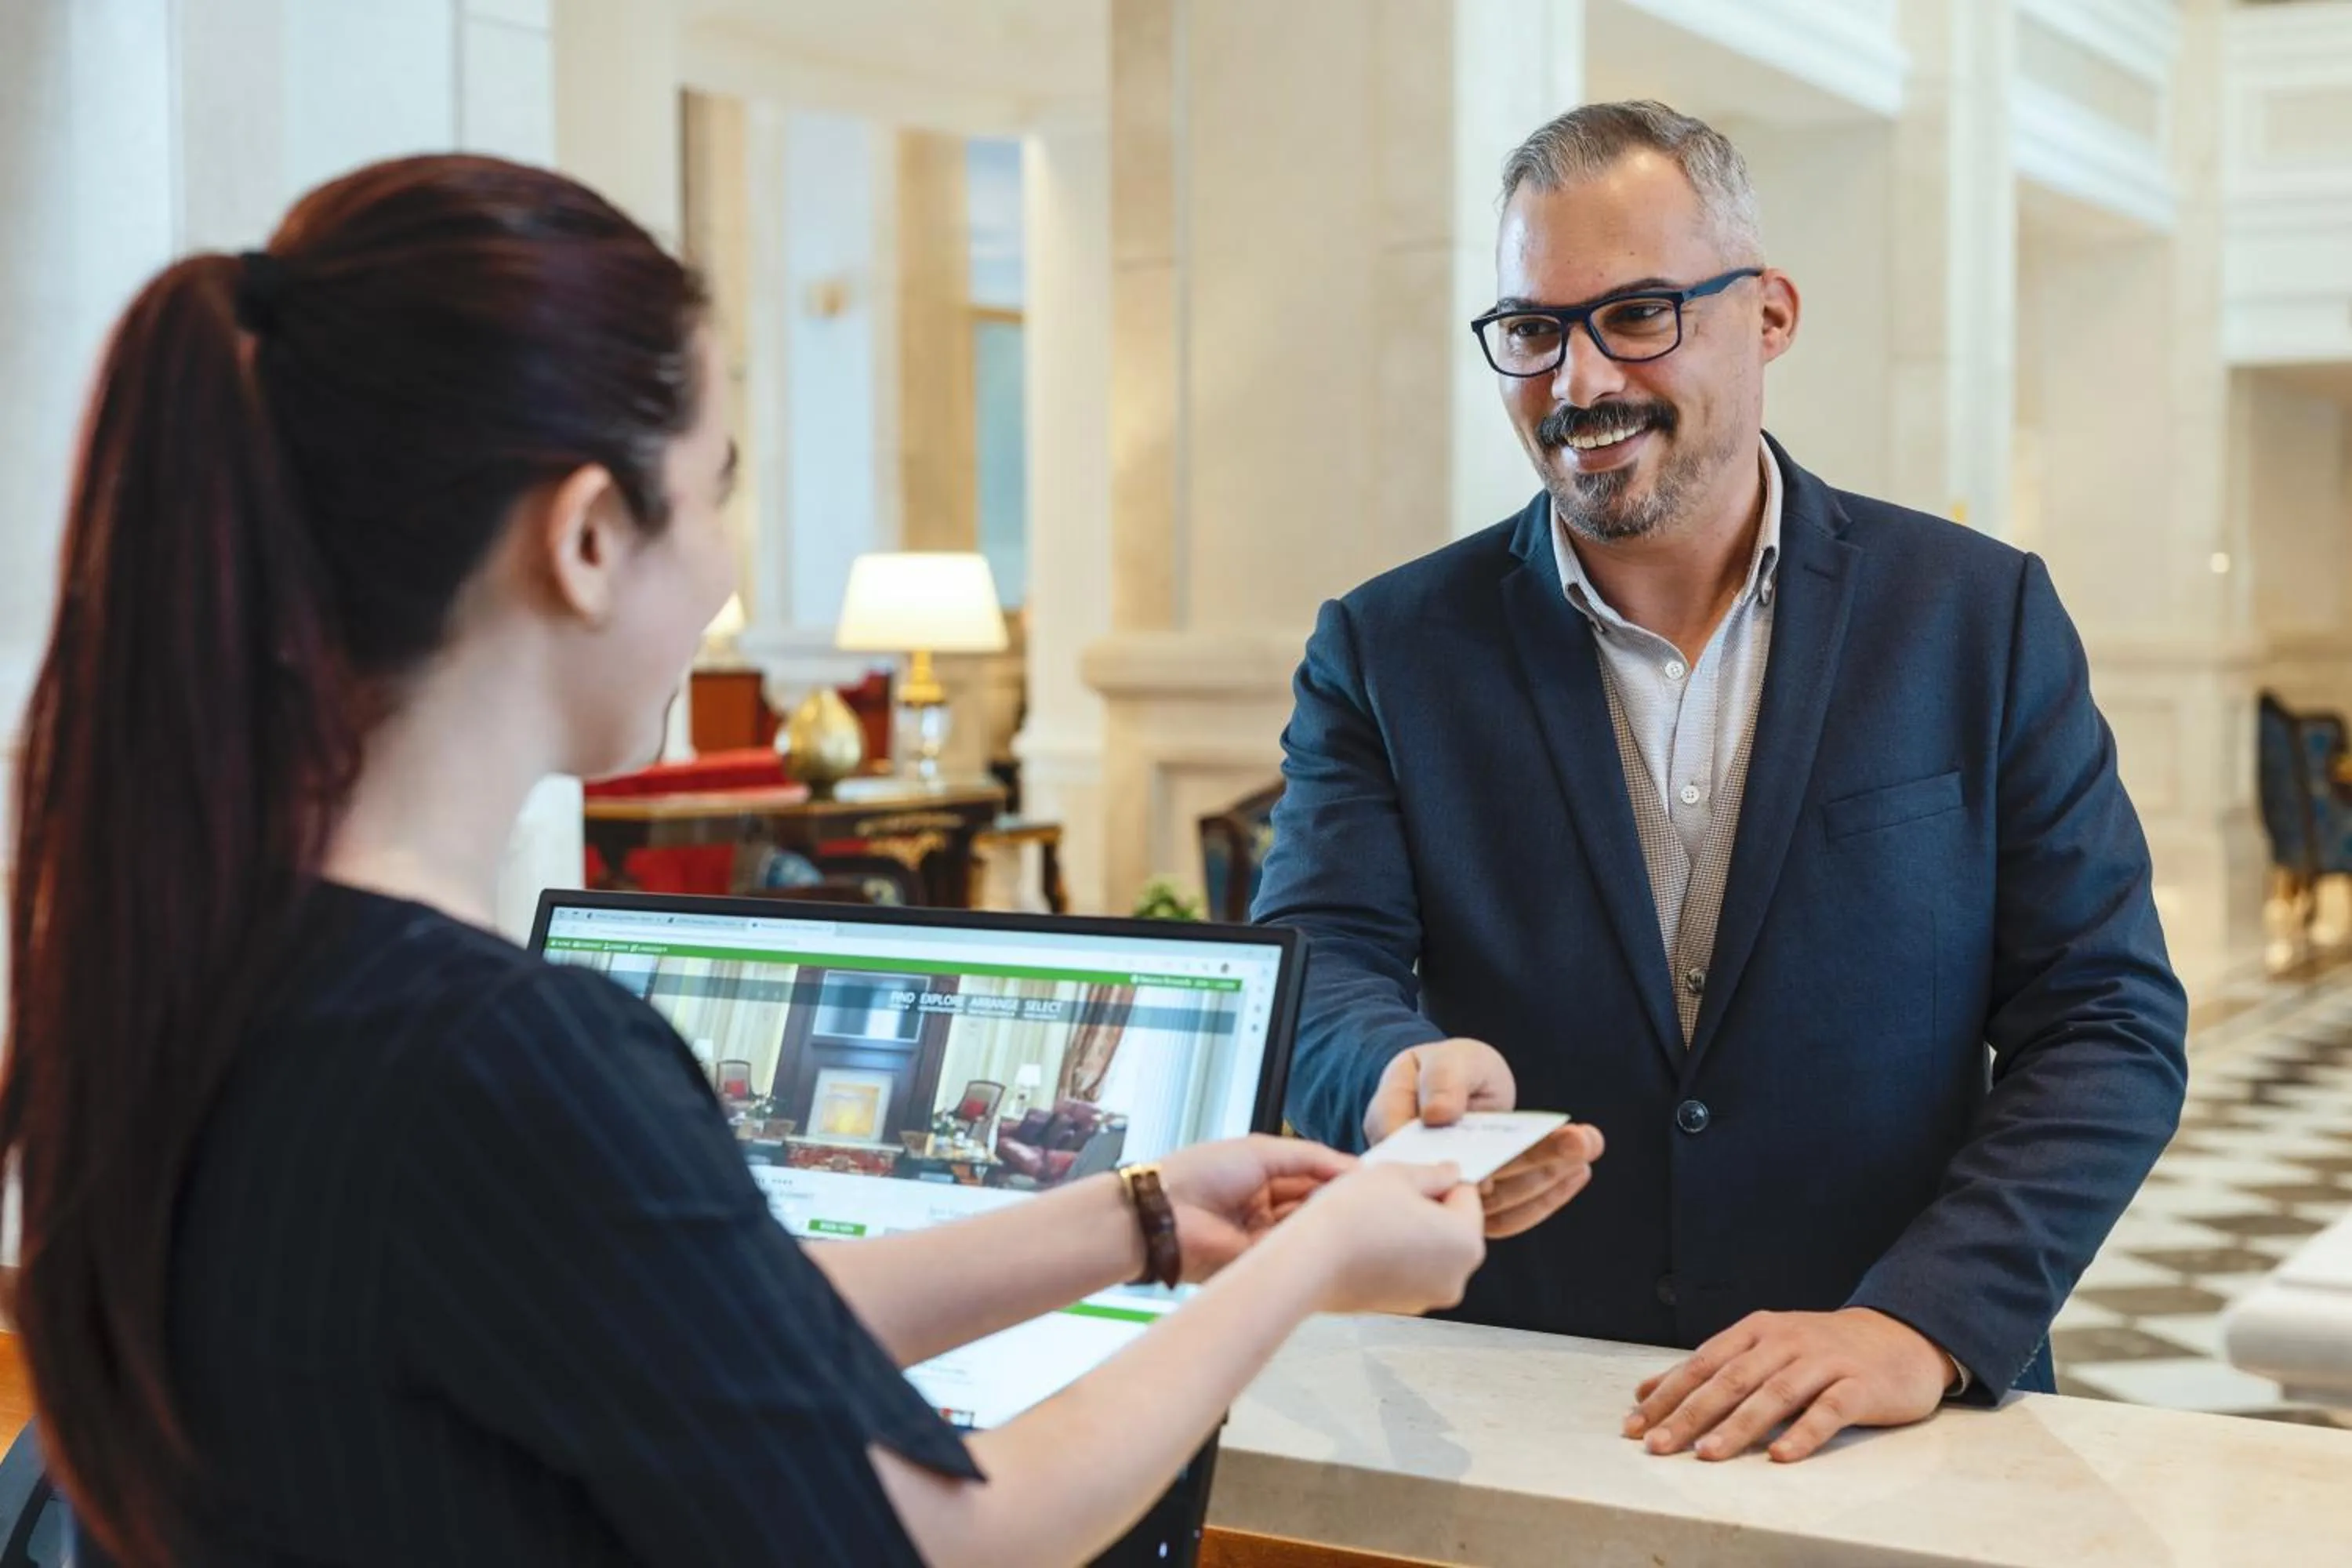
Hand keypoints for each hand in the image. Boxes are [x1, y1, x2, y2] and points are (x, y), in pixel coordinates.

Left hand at [1156, 1135, 1353, 1281]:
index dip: (1339, 1177)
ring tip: (1354, 1217)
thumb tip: (1353, 1167)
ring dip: (1325, 1224)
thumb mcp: (1262, 1151)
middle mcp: (1265, 1206)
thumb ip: (1310, 1158)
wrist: (1164, 1215)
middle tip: (1370, 1201)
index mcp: (1263, 1174)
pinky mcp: (1259, 1263)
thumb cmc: (1203, 1172)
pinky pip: (1291, 1255)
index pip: (1312, 1175)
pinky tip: (1330, 1240)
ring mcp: (1262, 1236)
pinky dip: (1308, 1248)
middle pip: (1313, 1204)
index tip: (1372, 1179)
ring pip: (1306, 1231)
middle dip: (1337, 1202)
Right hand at [1287, 1161, 1486, 1315]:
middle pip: (1451, 1226)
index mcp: (1467, 1242)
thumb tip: (1450, 1172)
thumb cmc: (1352, 1217)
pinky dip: (1394, 1255)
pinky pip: (1408, 1271)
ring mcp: (1427, 1297)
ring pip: (1429, 1249)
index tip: (1413, 1175)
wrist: (1308, 1261)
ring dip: (1410, 1231)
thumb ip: (1433, 1173)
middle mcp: (1456, 1277)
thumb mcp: (1397, 1175)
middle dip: (1426, 1207)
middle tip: (1389, 1195)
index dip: (1439, 1178)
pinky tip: (1366, 1242)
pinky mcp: (1400, 1307)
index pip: (1467, 1195)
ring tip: (1373, 1218)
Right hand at [1365, 1039, 1605, 1237]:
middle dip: (1532, 1161)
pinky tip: (1580, 1171)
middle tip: (1580, 1140)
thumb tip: (1438, 1116)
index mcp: (1391, 1128)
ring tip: (1589, 1142)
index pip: (1414, 1157)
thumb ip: (1442, 1080)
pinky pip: (1510, 1214)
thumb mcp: (1445, 1058)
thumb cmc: (1445, 1067)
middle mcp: (1416, 1171)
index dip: (1459, 1163)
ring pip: (1496, 1203)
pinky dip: (1548, 1197)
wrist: (1455, 1085)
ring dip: (1548, 1174)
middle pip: (1468, 1181)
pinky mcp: (1478, 1205)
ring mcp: (1449, 1193)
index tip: (1499, 1165)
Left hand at [1626, 1308, 1952, 1462]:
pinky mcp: (1859, 1386)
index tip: (1635, 1425)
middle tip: (1659, 1445)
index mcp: (1756, 1331)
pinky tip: (1781, 1456)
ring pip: (1774, 1395)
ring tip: (1708, 1453)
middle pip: (1730, 1380)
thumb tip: (1646, 1391)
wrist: (1900, 1337)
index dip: (1667, 1395)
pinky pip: (1828, 1411)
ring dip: (1738, 1426)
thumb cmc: (1821, 1350)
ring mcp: (1823, 1362)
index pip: (1702, 1364)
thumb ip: (1708, 1369)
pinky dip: (1803, 1434)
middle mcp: (1784, 1342)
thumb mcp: (1761, 1348)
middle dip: (1690, 1414)